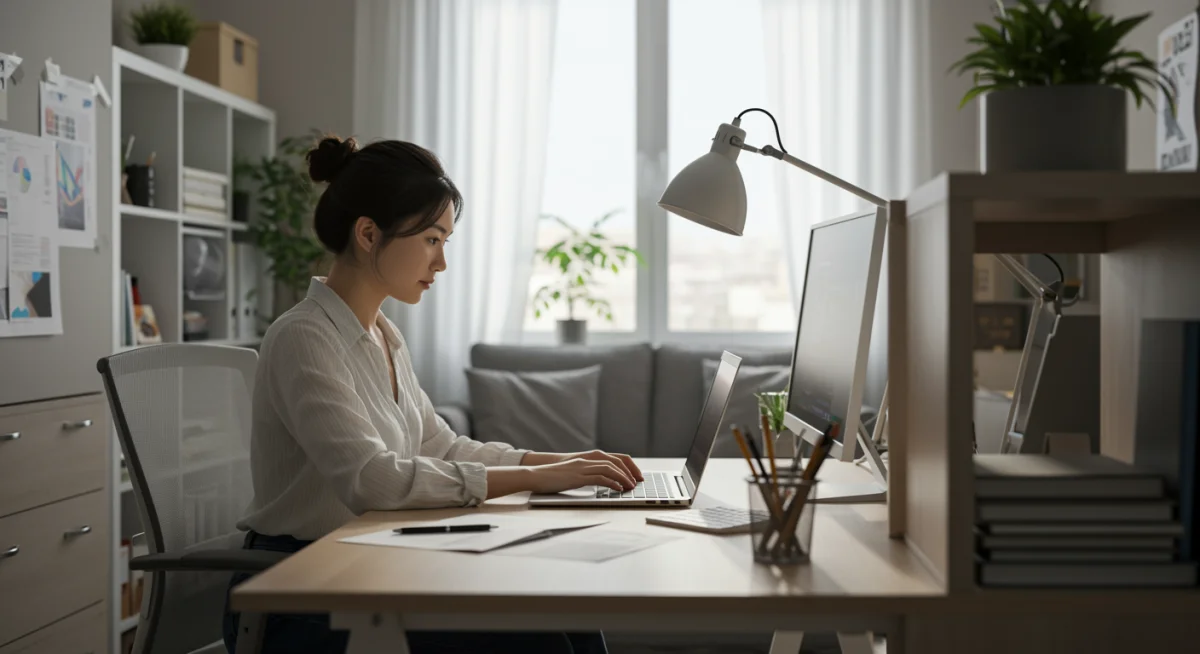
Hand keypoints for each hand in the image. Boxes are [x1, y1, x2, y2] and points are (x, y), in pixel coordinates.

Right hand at [523, 450, 642, 482]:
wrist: (536, 475)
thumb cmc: (553, 477)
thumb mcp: (574, 473)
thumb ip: (587, 474)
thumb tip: (602, 481)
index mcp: (587, 458)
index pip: (614, 457)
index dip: (628, 465)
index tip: (637, 475)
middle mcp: (587, 460)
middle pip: (615, 461)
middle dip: (629, 471)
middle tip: (638, 481)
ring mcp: (582, 467)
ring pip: (609, 468)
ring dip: (623, 477)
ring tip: (630, 486)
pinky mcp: (577, 477)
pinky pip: (599, 478)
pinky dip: (612, 483)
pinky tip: (618, 489)